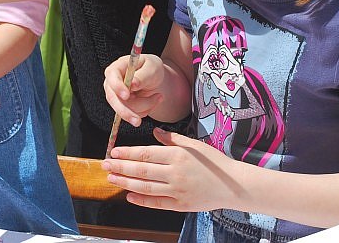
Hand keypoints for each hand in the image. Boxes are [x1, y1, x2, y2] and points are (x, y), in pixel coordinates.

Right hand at [103, 54, 164, 127]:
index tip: (127, 96)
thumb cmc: (152, 67)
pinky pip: (132, 114)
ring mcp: (116, 95)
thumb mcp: (152, 68)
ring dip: (145, 106)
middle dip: (126, 111)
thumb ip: (142, 76)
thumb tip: (133, 84)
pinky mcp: (123, 106)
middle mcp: (113, 83)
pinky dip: (145, 110)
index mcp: (117, 68)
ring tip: (159, 96)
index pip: (112, 76)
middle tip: (138, 122)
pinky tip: (153, 100)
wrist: (154, 76)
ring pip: (125, 109)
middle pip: (113, 99)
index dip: (117, 87)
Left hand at [103, 127, 246, 212]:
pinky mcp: (181, 205)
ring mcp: (178, 190)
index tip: (113, 152)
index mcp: (178, 155)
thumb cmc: (214, 162)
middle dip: (120, 168)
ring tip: (112, 179)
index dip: (127, 154)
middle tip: (104, 165)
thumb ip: (173, 139)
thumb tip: (155, 133)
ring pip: (146, 187)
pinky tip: (129, 196)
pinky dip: (142, 200)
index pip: (146, 154)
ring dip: (126, 183)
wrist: (233, 185)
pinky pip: (157, 203)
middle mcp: (176, 173)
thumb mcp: (194, 144)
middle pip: (142, 171)